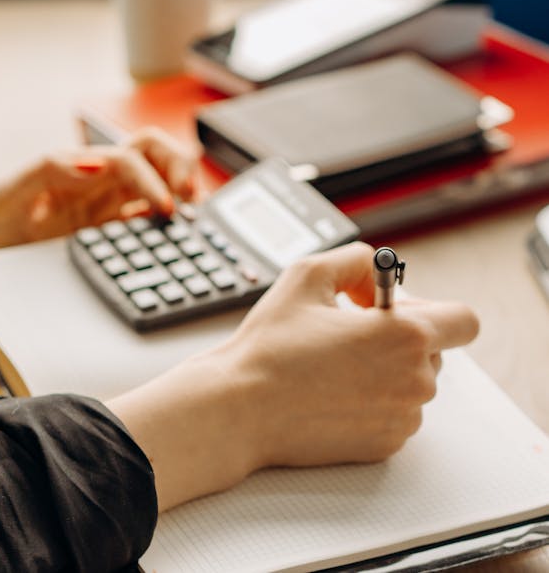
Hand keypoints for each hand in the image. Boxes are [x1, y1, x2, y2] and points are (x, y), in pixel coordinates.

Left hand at [0, 128, 200, 269]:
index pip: (130, 158)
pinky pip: (152, 217)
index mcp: (83, 167)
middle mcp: (103, 182)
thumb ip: (46, 170)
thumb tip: (92, 165)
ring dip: (183, 187)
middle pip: (154, 152)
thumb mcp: (10, 193)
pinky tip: (183, 234)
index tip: (164, 207)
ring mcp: (112, 206)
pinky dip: (174, 219)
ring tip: (196, 211)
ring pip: (161, 179)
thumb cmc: (1, 224)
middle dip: (179, 165)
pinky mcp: (115, 233)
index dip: (153, 178)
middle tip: (191, 197)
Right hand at [109, 241, 478, 511]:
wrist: (242, 408)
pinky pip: (394, 413)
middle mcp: (415, 381)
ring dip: (385, 370)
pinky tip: (332, 391)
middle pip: (435, 351)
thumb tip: (377, 272)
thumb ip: (356, 259)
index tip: (403, 308)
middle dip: (400, 338)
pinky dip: (373, 401)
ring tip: (334, 363)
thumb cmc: (272, 344)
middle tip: (351, 331)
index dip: (435, 309)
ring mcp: (402, 418)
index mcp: (405, 335)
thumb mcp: (308, 273)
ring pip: (413, 384)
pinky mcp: (385, 446)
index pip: (463, 320)